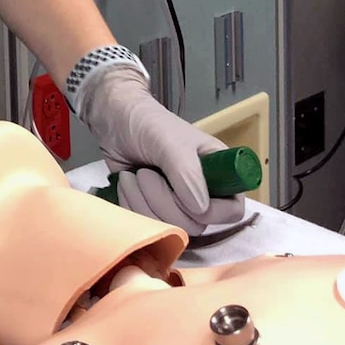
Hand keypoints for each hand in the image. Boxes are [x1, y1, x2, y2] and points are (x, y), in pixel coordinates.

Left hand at [79, 66, 244, 234]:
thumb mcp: (169, 142)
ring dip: (143, 201)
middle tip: (146, 173)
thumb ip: (187, 174)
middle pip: (196, 224)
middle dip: (163, 201)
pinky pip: (148, 225)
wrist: (113, 117)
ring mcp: (176, 202)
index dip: (210, 212)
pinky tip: (126, 182)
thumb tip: (200, 210)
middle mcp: (202, 191)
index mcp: (219, 170)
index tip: (184, 196)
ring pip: (170, 227)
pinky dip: (132, 205)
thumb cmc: (147, 122)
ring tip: (135, 175)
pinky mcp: (152, 208)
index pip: (232, 210)